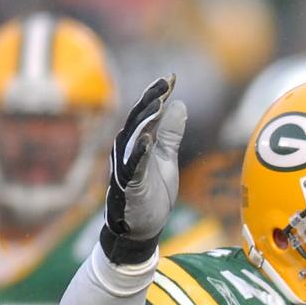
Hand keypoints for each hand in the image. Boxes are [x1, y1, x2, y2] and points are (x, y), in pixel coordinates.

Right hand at [101, 75, 186, 264]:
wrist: (143, 227)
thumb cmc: (153, 192)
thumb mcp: (167, 159)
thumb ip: (171, 134)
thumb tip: (179, 104)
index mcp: (137, 143)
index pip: (147, 114)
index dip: (157, 95)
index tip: (171, 78)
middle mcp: (127, 150)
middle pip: (137, 120)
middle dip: (151, 100)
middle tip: (165, 84)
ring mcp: (126, 167)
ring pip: (132, 138)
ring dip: (145, 120)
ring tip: (158, 103)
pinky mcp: (128, 186)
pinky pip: (132, 166)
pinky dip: (139, 152)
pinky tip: (147, 138)